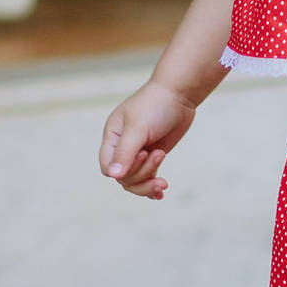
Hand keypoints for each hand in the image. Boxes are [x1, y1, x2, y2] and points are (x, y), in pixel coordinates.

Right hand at [99, 78, 197, 200]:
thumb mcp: (138, 128)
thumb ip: (125, 152)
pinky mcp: (153, 156)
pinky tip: (160, 193)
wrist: (179, 94)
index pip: (107, 166)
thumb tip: (113, 176)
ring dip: (149, 182)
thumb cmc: (155, 105)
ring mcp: (138, 153)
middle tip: (159, 154)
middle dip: (142, 174)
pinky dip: (153, 187)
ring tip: (164, 181)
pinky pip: (148, 178)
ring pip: (136, 180)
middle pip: (123, 177)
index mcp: (112, 137)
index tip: (143, 154)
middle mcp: (122, 147)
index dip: (124, 169)